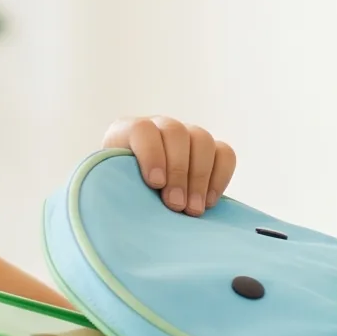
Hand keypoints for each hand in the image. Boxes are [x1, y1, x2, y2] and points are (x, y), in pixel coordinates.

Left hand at [103, 116, 236, 214]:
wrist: (134, 198)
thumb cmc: (118, 196)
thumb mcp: (111, 189)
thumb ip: (116, 190)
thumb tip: (127, 206)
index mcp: (127, 131)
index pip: (143, 130)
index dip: (151, 154)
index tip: (155, 183)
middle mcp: (159, 126)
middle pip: (176, 134)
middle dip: (178, 172)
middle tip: (175, 205)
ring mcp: (187, 135)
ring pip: (202, 140)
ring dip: (200, 177)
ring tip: (193, 209)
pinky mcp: (209, 150)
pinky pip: (225, 154)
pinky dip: (220, 177)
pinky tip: (209, 202)